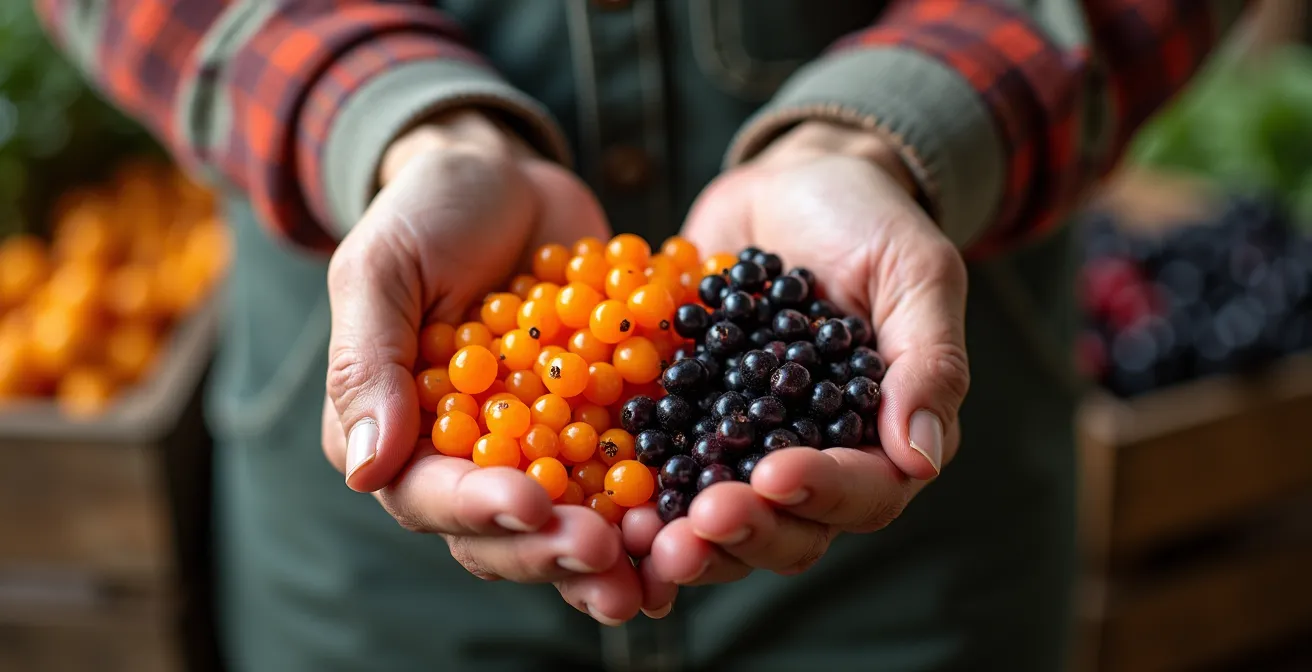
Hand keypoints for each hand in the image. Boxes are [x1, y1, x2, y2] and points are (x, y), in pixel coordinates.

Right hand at [319, 110, 672, 623]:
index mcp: (398, 437)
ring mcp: (540, 451)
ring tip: (656, 564)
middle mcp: (467, 461)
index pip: (430, 497)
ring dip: (613, 554)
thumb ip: (366, 362)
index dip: (479, 511)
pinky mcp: (599, 429)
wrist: (508, 180)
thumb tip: (365, 469)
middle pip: (504, 535)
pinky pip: (627, 478)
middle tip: (606, 553)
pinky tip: (694, 515)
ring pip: (570, 525)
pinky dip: (659, 503)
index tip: (531, 505)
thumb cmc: (428, 214)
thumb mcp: (381, 269)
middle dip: (553, 551)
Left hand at [636, 120, 970, 584]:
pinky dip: (638, 494)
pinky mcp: (687, 425)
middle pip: (789, 529)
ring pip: (723, 522)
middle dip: (744, 532)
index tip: (773, 476)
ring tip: (644, 534)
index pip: (866, 492)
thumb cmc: (869, 220)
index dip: (821, 492)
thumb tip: (921, 460)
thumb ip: (928, 361)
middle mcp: (817, 458)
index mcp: (884, 437)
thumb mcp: (915, 271)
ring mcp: (746, 447)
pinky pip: (662, 472)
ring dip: (687, 538)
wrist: (790, 184)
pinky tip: (609, 501)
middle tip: (697, 523)